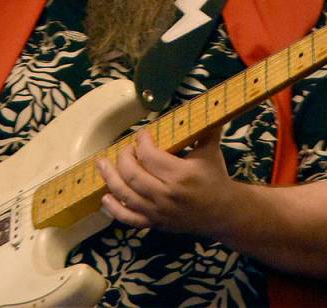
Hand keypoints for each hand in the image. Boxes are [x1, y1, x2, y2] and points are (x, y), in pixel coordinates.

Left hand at [96, 127, 233, 235]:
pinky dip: (114, 209)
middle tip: (126, 149)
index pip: (149, 155)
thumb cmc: (216, 178)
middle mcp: (166, 194)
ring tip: (102, 164)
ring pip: (125, 195)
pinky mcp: (154, 223)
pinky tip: (105, 197)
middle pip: (132, 174)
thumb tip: (203, 102)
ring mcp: (158, 211)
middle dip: (123, 158)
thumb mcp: (211, 151)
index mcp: (180, 174)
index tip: (142, 134)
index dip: (141, 142)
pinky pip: (128, 219)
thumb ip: (205, 128)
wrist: (224, 212)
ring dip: (110, 178)